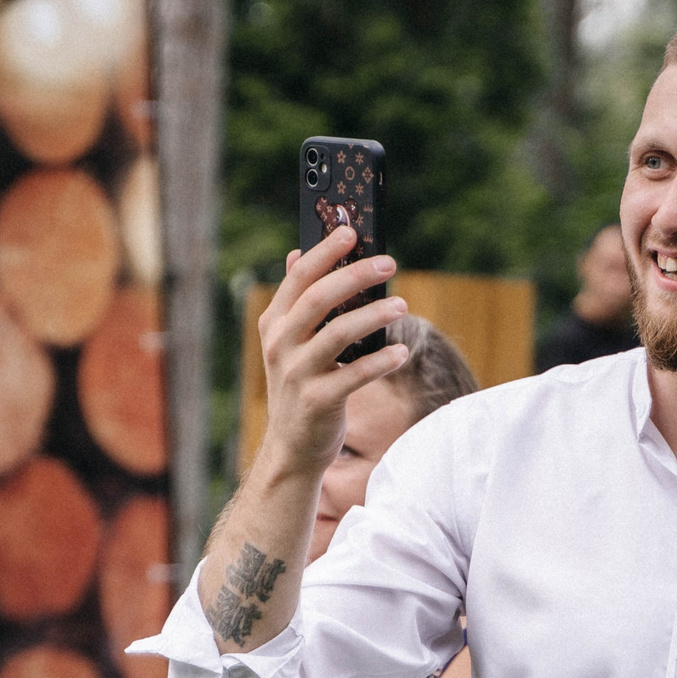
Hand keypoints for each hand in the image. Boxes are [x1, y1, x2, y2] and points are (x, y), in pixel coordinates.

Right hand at [252, 225, 413, 482]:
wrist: (291, 446)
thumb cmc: (301, 385)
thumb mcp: (290, 342)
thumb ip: (297, 301)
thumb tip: (297, 253)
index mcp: (274, 324)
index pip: (298, 278)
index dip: (324, 253)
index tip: (351, 232)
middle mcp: (280, 345)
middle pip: (317, 299)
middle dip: (354, 276)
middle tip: (388, 263)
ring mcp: (296, 374)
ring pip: (337, 334)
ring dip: (372, 315)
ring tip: (401, 304)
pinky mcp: (317, 401)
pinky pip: (354, 375)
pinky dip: (380, 361)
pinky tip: (402, 351)